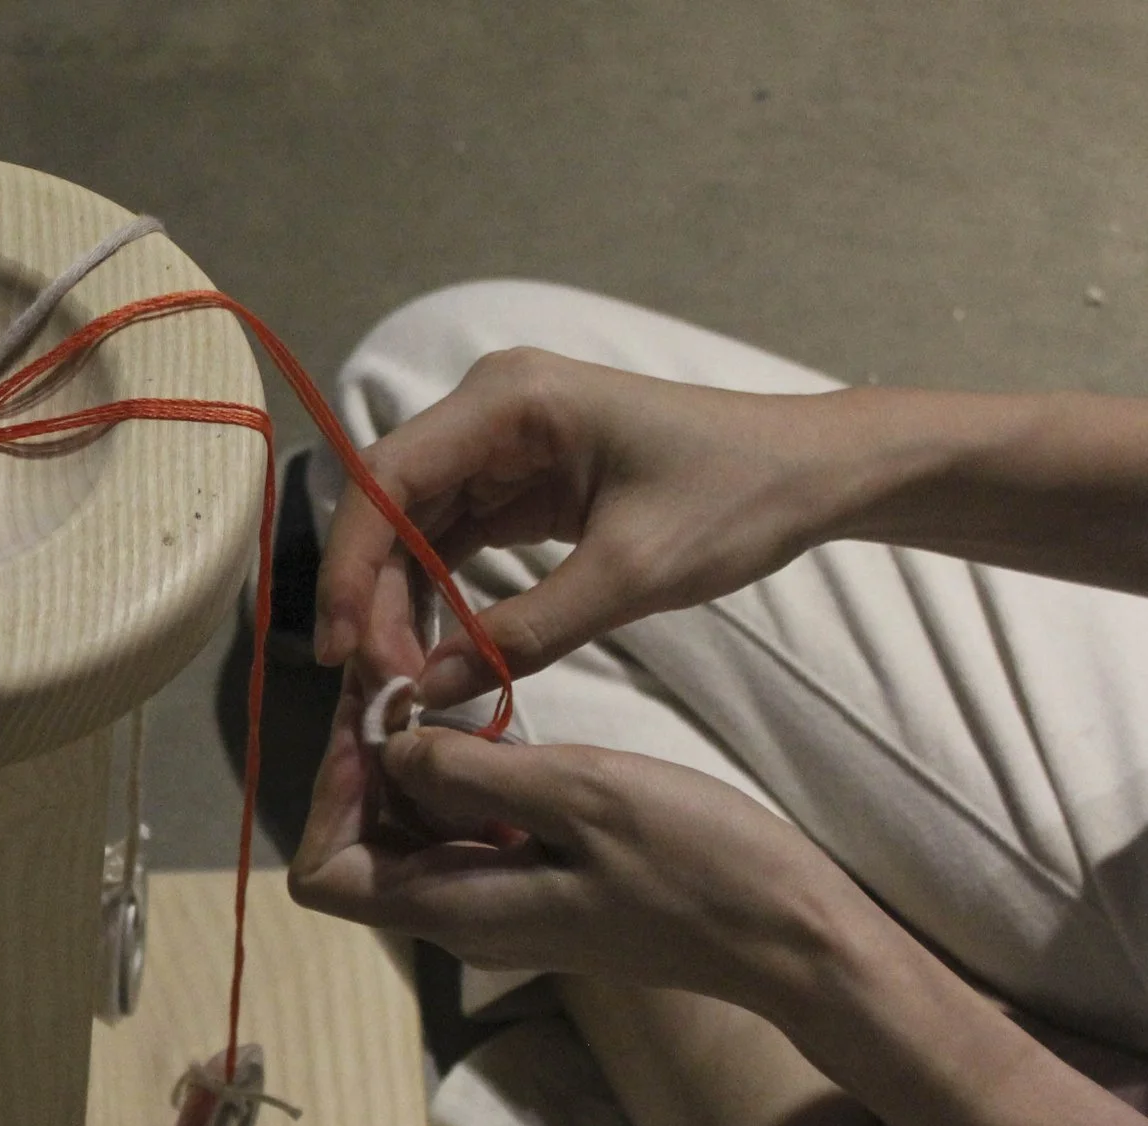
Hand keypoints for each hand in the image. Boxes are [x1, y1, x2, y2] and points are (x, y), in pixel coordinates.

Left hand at [290, 723, 866, 1018]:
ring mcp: (501, 906)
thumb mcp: (581, 795)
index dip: (326, 797)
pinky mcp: (540, 888)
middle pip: (360, 847)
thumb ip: (471, 773)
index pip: (323, 875)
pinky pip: (467, 835)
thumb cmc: (698, 865)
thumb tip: (388, 746)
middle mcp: (461, 919)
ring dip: (414, 768)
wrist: (791, 937)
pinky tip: (497, 733)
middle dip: (366, 765)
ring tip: (441, 694)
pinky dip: (464, 783)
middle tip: (401, 683)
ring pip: (411, 836)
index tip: (373, 722)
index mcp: (456, 910)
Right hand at [315, 348, 853, 704]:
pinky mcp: (518, 483)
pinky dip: (432, 599)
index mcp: (510, 400)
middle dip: (372, 598)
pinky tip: (431, 655)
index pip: (386, 480)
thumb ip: (526, 634)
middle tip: (381, 688)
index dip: (350, 568)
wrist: (813, 473)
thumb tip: (430, 693)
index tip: (345, 650)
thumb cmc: (738, 497)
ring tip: (403, 683)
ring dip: (397, 605)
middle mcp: (490, 410)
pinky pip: (448, 542)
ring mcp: (501, 445)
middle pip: (387, 507)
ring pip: (409, 530)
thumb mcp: (633, 574)